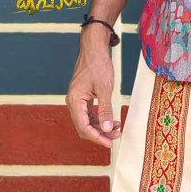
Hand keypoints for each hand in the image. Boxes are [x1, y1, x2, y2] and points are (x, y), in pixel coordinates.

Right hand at [66, 31, 121, 148]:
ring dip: (101, 126)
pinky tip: (112, 120)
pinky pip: (89, 113)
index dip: (97, 137)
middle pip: (84, 126)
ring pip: (87, 121)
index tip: (110, 143)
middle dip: (101, 133)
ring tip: (118, 128)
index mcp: (75, 101)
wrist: (94, 47)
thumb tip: (108, 129)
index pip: (84, 127)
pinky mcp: (82, 97)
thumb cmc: (99, 64)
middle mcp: (73, 102)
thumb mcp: (105, 88)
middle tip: (117, 136)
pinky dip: (100, 118)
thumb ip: (105, 109)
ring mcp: (77, 100)